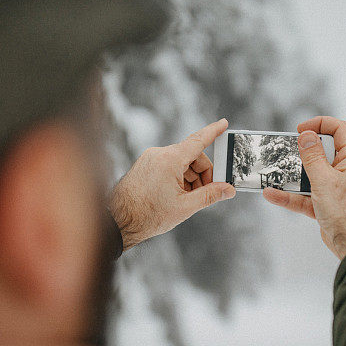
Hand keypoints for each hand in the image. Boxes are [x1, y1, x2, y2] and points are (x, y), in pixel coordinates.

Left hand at [111, 119, 235, 250]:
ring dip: (190, 179)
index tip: (223, 123)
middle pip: (192, 156)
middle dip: (203, 174)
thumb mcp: (185, 207)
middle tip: (208, 193)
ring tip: (189, 200)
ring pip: (180, 163)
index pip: (198, 140)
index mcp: (170, 159)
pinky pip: (168, 167)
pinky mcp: (144, 166)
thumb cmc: (148, 215)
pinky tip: (178, 196)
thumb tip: (228, 190)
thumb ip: (210, 195)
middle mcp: (159, 154)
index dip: (213, 131)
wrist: (118, 222)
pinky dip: (178, 178)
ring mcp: (149, 159)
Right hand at [262, 116, 345, 259]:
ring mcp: (335, 188)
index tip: (300, 129)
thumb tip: (306, 136)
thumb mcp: (325, 180)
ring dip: (292, 176)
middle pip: (322, 152)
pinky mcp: (326, 205)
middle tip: (284, 151)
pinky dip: (290, 196)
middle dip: (301, 152)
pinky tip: (272, 194)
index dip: (319, 124)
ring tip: (273, 172)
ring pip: (310, 176)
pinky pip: (305, 196)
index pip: (339, 130)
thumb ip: (313, 157)